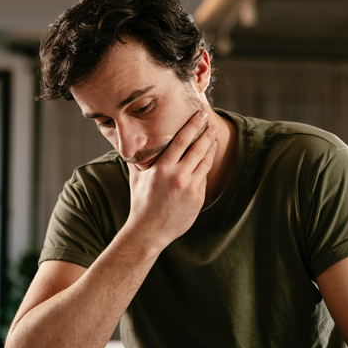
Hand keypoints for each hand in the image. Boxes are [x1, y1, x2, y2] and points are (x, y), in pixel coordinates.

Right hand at [126, 110, 217, 250]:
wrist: (149, 231)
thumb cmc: (141, 203)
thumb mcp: (137, 178)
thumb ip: (139, 160)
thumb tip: (134, 143)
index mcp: (162, 169)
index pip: (181, 140)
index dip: (193, 125)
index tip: (201, 115)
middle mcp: (178, 176)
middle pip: (198, 149)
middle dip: (208, 135)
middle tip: (213, 125)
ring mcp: (190, 189)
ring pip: (205, 163)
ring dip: (211, 149)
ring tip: (214, 140)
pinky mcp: (198, 199)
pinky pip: (204, 179)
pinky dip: (205, 169)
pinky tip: (206, 161)